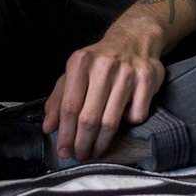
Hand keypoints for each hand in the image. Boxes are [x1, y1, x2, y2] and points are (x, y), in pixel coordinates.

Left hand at [43, 29, 165, 161]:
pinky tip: (124, 120)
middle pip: (89, 118)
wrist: (133, 39)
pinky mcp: (147, 79)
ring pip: (111, 121)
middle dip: (82, 143)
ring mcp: (128, 72)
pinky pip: (136, 115)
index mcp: (80, 62)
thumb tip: (48, 128)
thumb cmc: (99, 62)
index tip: (64, 151)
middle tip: (80, 155)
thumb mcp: (74, 74)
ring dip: (102, 143)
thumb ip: (58, 100)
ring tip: (96, 151)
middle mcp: (104, 65)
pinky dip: (129, 123)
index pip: (69, 107)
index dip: (65, 134)